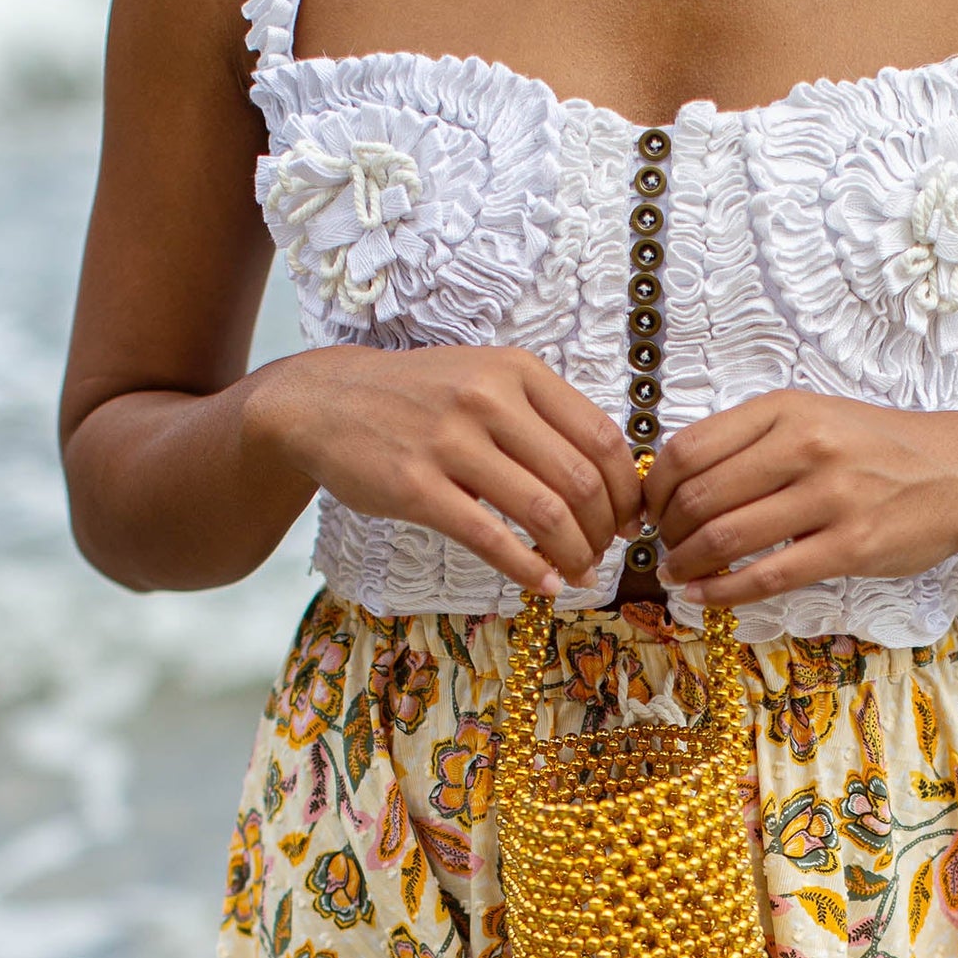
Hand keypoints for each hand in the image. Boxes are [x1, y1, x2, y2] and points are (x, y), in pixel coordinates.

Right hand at [247, 344, 640, 595]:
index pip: (602, 435)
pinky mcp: (416, 486)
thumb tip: (609, 474)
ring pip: (544, 511)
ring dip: (575, 553)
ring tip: (580, 572)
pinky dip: (528, 569)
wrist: (327, 400)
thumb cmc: (420, 396)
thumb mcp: (486, 377)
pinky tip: (544, 585)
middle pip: (580, 478)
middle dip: (605, 527)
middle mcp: (490, 399)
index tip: (631, 516)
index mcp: (518, 371)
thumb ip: (542, 414)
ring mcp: (451, 442)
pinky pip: (489, 537)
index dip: (626, 487)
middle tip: (604, 551)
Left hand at [644, 391, 957, 607]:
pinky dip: (724, 591)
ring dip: (687, 561)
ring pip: (728, 536)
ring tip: (676, 571)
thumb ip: (751, 439)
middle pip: (701, 495)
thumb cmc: (873, 446)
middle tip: (663, 545)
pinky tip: (703, 596)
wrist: (957, 472)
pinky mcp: (852, 545)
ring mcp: (830, 496)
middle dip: (668, 529)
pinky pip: (769, 576)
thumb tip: (677, 478)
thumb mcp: (811, 415)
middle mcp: (804, 445)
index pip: (688, 448)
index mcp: (785, 409)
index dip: (655, 486)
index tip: (650, 507)